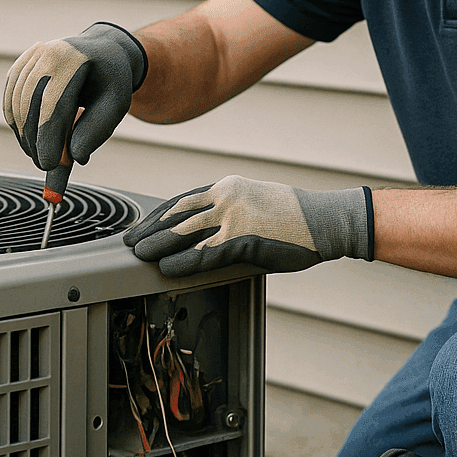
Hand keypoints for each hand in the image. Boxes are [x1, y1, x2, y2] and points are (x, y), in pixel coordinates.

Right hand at [3, 22, 146, 196]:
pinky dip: (17, 122)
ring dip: (24, 135)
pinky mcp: (21, 65)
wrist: (103, 52)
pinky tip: (28, 140)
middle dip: (34, 138)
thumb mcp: (115, 106)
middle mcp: (47, 51)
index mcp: (74, 58)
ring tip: (38, 155)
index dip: (48, 136)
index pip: (54, 102)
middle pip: (30, 102)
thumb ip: (96, 131)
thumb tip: (74, 158)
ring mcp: (31, 56)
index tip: (49, 164)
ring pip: (17, 102)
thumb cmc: (110, 83)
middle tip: (44, 165)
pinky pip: (10, 98)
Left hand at [123, 175, 373, 277]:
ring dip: (158, 244)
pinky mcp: (243, 239)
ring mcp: (233, 217)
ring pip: (184, 231)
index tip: (141, 225)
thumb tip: (208, 229)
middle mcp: (226, 197)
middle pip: (177, 213)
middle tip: (130, 242)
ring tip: (139, 255)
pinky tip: (167, 268)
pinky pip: (205, 252)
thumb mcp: (255, 201)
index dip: (158, 215)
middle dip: (150, 229)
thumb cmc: (295, 216)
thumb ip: (229, 211)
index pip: (182, 200)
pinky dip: (182, 261)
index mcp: (227, 187)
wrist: (326, 220)